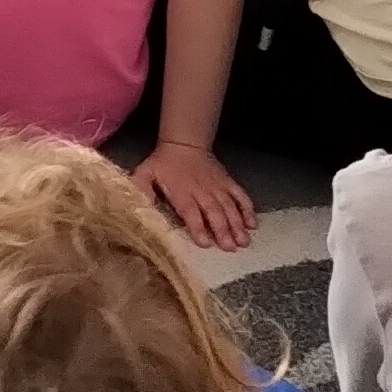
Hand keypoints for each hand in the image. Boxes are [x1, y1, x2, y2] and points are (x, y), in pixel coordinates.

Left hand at [131, 139, 258, 253]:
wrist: (183, 144)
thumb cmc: (163, 163)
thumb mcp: (145, 173)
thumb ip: (141, 189)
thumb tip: (139, 206)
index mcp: (181, 191)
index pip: (190, 211)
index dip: (198, 227)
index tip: (205, 243)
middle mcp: (201, 191)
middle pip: (213, 212)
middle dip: (223, 230)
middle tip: (231, 247)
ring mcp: (217, 187)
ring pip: (229, 206)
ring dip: (237, 224)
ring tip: (243, 241)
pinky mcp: (228, 183)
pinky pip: (240, 196)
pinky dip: (248, 209)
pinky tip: (253, 223)